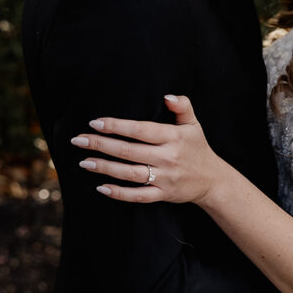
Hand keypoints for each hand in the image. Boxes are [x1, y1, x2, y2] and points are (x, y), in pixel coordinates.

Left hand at [70, 95, 223, 204]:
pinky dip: (119, 193)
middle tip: (79, 140)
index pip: (140, 130)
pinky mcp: (163, 195)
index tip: (95, 122)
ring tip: (84, 162)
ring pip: (130, 173)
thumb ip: (182, 106)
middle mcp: (168, 157)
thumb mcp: (193, 124)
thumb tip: (166, 96)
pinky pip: (138, 196)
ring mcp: (165, 178)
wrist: (213, 180)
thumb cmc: (198, 148)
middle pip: (129, 151)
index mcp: (173, 137)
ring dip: (105, 168)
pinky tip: (101, 187)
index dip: (117, 126)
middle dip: (102, 145)